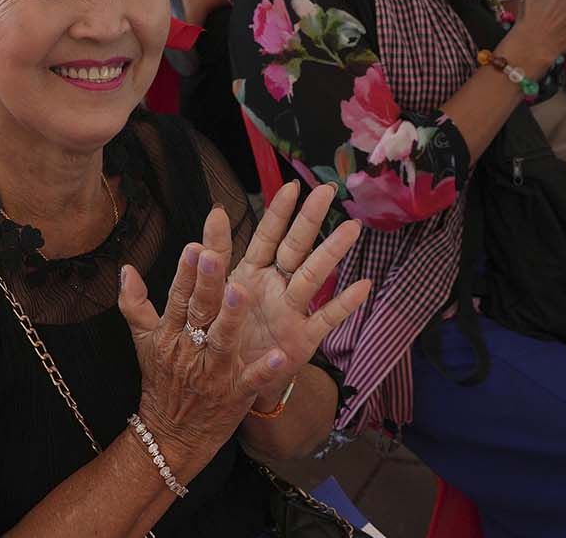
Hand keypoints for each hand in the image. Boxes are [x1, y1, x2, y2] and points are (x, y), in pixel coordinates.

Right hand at [119, 229, 298, 478]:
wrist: (169, 436)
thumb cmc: (161, 382)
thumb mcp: (144, 342)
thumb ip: (134, 304)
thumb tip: (125, 268)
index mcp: (169, 334)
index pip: (177, 297)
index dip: (185, 272)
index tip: (193, 245)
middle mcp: (189, 350)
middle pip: (199, 312)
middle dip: (206, 283)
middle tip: (212, 254)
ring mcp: (212, 373)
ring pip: (222, 341)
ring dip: (231, 317)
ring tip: (240, 290)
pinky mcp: (234, 395)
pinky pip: (251, 380)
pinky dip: (265, 370)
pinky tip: (280, 355)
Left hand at [218, 184, 370, 405]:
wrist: (232, 379)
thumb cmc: (225, 332)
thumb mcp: (209, 298)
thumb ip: (209, 265)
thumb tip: (203, 230)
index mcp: (251, 273)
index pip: (266, 237)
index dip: (278, 213)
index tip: (290, 186)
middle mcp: (275, 286)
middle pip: (295, 248)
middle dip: (309, 220)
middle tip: (327, 191)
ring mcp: (291, 311)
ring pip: (312, 277)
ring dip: (331, 253)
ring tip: (351, 228)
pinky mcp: (302, 339)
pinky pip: (325, 319)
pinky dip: (343, 304)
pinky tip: (363, 285)